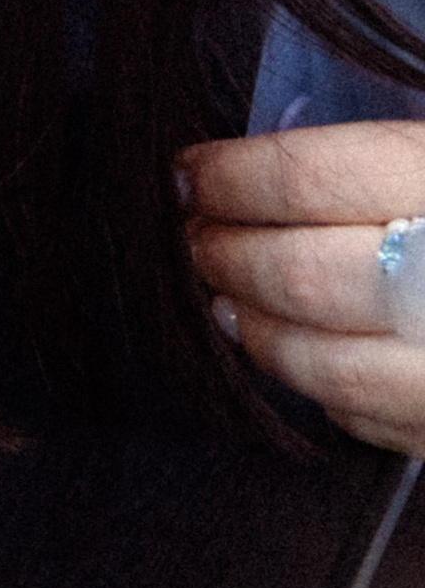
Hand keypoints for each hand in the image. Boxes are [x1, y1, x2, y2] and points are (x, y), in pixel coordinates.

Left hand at [182, 123, 424, 454]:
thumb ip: (396, 160)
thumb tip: (275, 166)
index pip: (313, 177)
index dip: (235, 176)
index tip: (191, 171)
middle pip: (308, 275)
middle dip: (231, 257)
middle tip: (195, 237)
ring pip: (335, 370)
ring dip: (261, 337)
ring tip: (224, 302)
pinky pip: (384, 428)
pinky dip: (328, 396)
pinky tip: (303, 363)